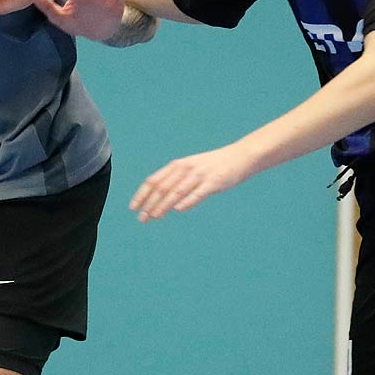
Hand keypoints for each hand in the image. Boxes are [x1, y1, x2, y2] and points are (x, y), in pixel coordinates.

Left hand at [130, 144, 254, 221]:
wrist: (240, 156)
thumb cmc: (213, 165)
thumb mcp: (191, 168)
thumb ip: (176, 180)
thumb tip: (160, 199)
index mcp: (178, 165)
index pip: (154, 180)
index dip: (142, 194)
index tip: (133, 207)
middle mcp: (186, 168)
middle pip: (162, 187)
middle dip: (149, 203)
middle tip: (141, 218)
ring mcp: (200, 175)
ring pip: (177, 191)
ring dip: (163, 205)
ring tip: (154, 216)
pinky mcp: (214, 182)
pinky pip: (198, 193)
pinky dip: (187, 201)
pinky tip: (178, 209)